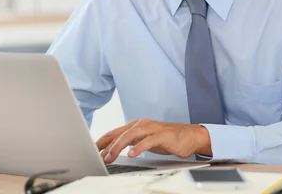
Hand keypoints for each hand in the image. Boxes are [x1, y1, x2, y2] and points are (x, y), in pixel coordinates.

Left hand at [96, 119, 211, 163]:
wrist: (189, 136)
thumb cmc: (166, 139)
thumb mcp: (144, 141)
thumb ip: (130, 143)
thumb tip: (112, 150)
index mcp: (136, 126)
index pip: (114, 132)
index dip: (102, 140)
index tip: (92, 149)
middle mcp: (142, 125)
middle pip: (120, 133)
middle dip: (107, 145)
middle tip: (99, 156)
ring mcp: (152, 128)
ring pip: (131, 135)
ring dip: (118, 146)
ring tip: (111, 156)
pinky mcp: (162, 135)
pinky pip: (148, 141)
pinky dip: (138, 147)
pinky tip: (132, 154)